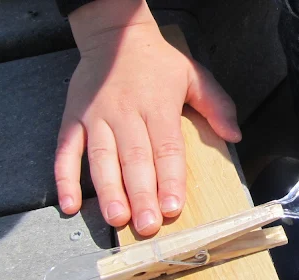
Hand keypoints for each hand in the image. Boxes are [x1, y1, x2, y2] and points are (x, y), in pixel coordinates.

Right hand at [55, 0, 240, 235]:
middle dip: (141, 195)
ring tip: (116, 219)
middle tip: (147, 225)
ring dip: (108, 191)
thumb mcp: (195, 75)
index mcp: (157, 106)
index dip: (170, 179)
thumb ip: (217, 105)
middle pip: (134, 159)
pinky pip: (65, 151)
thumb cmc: (159, 62)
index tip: (173, 207)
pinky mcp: (72, 119)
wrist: (114, 35)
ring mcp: (95, 117)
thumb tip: (235, 136)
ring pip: (101, 159)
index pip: (166, 148)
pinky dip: (64, 178)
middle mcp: (124, 113)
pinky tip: (69, 204)